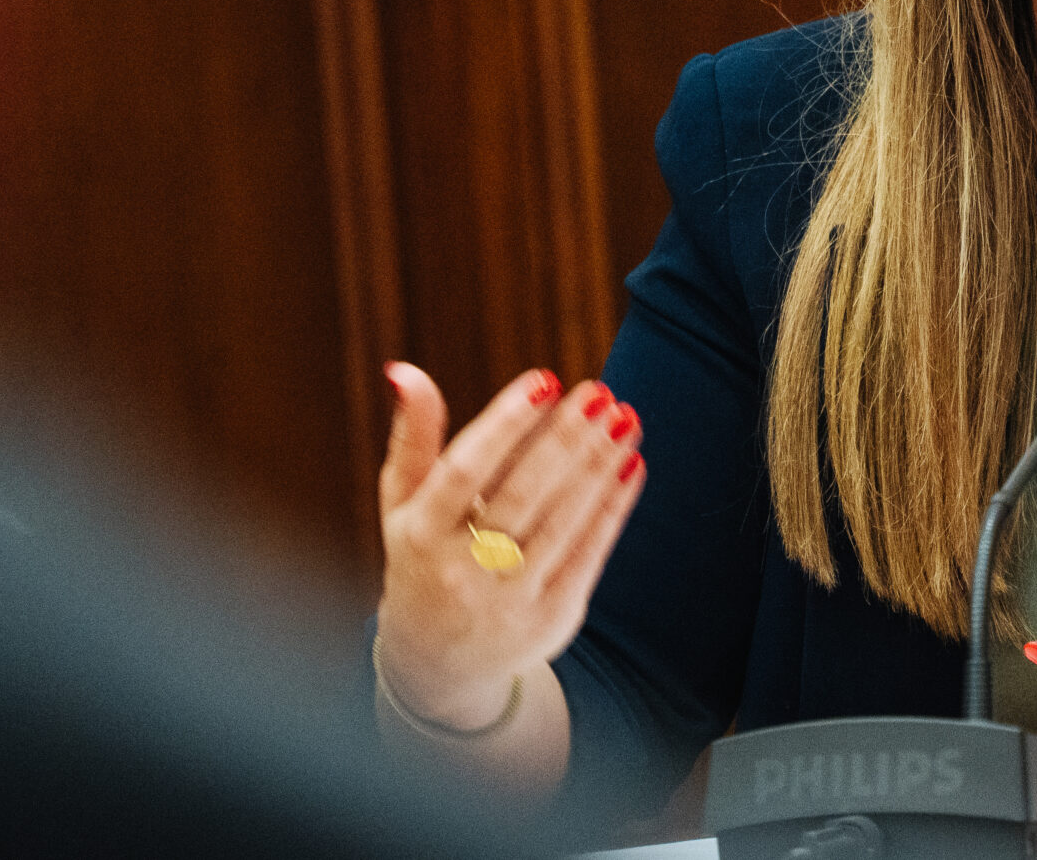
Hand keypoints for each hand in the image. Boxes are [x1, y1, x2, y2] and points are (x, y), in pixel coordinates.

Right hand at [374, 363, 645, 728]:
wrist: (438, 665)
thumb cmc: (423, 559)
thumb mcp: (405, 505)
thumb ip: (413, 438)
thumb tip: (405, 370)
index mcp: (420, 536)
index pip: (465, 471)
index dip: (506, 424)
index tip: (546, 379)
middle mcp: (462, 572)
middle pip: (523, 494)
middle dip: (566, 439)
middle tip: (600, 392)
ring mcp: (509, 601)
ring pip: (563, 521)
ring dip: (599, 465)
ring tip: (625, 418)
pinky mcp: (551, 619)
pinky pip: (589, 552)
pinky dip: (613, 506)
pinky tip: (631, 463)